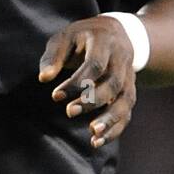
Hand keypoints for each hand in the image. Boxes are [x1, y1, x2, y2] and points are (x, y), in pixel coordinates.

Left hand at [38, 17, 136, 148]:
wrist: (116, 32)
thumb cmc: (83, 37)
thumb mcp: (66, 37)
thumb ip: (54, 56)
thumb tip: (43, 78)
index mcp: (105, 42)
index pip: (95, 65)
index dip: (77, 82)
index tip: (56, 95)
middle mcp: (122, 60)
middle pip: (113, 84)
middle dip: (92, 100)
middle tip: (70, 112)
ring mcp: (129, 76)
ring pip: (125, 100)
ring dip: (110, 119)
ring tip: (93, 134)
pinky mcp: (129, 91)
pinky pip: (127, 112)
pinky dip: (115, 129)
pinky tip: (97, 141)